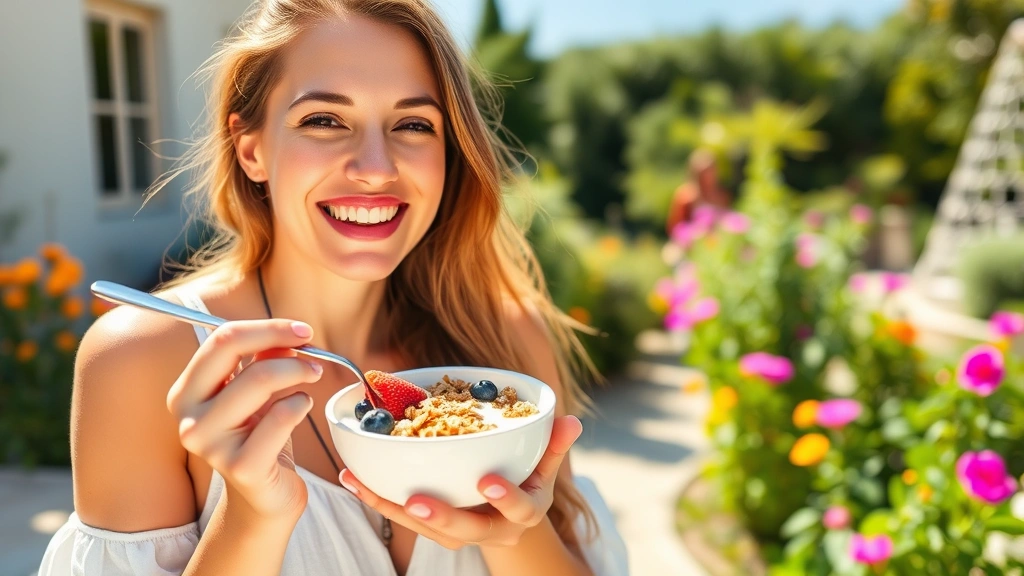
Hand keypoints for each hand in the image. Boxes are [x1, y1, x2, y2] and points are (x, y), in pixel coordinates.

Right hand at [166, 319, 323, 519]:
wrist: (263, 496)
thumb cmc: (258, 438)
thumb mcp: (255, 395)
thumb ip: (262, 360)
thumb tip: (285, 336)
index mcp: (185, 393)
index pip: (221, 339)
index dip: (265, 327)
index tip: (300, 329)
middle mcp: (189, 417)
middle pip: (232, 350)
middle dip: (279, 340)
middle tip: (312, 351)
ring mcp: (210, 444)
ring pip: (259, 379)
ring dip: (297, 371)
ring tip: (312, 378)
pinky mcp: (240, 466)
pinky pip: (281, 416)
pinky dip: (300, 403)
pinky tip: (302, 406)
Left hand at [339, 415, 582, 549]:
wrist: (507, 516)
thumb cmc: (527, 480)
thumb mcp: (545, 465)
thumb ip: (554, 444)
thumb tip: (573, 421)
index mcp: (524, 512)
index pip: (518, 508)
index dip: (504, 496)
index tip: (487, 480)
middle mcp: (492, 530)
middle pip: (466, 529)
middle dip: (441, 517)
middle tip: (418, 502)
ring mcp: (460, 534)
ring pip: (426, 527)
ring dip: (391, 506)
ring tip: (362, 484)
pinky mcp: (433, 530)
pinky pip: (401, 516)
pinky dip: (376, 498)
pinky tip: (352, 478)